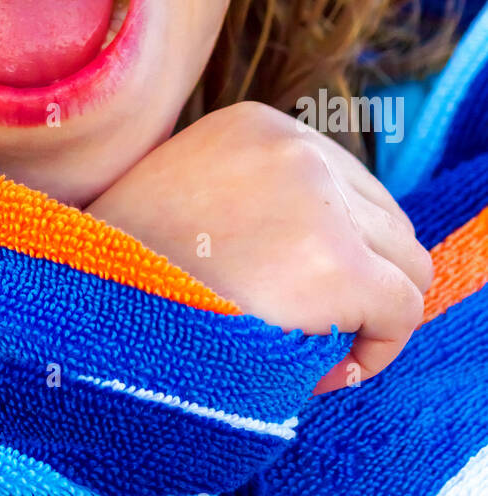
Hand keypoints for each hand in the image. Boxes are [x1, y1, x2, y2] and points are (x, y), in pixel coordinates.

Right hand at [85, 101, 433, 391]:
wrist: (90, 301)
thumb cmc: (127, 266)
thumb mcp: (188, 195)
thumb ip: (250, 198)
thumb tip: (309, 246)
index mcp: (259, 125)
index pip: (350, 186)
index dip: (340, 250)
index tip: (299, 296)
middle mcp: (296, 146)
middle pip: (386, 220)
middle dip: (363, 281)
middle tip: (311, 330)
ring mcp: (319, 200)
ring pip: (405, 264)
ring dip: (371, 313)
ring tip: (315, 353)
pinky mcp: (337, 263)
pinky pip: (403, 308)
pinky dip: (379, 346)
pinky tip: (327, 370)